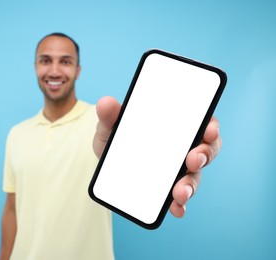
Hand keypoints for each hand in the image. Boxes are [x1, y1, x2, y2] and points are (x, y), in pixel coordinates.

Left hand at [93, 96, 221, 217]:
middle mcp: (182, 148)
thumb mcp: (110, 126)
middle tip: (193, 160)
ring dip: (191, 184)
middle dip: (204, 155)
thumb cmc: (116, 139)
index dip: (210, 126)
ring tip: (180, 192)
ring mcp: (176, 171)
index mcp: (175, 127)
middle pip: (205, 150)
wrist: (105, 165)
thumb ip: (109, 116)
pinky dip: (180, 205)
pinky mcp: (167, 191)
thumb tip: (105, 103)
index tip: (209, 129)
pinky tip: (176, 209)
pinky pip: (178, 198)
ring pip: (194, 176)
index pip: (201, 123)